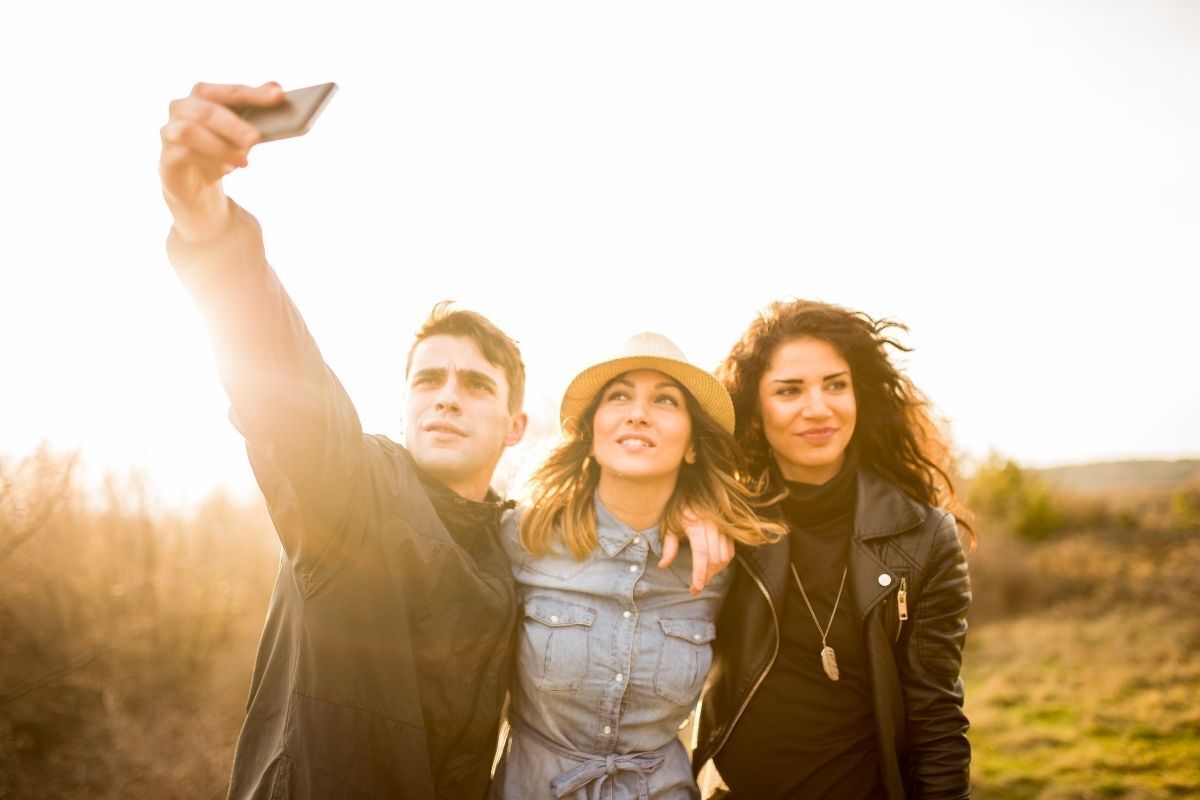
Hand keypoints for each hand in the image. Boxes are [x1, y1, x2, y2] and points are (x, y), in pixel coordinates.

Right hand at [159, 82, 282, 241]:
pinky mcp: (167, 156)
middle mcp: (182, 107)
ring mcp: (170, 131)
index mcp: (203, 95)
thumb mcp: (243, 132)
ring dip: (220, 146)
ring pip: (190, 131)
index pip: (229, 91)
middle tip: (256, 139)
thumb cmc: (221, 149)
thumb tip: (276, 88)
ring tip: (244, 161)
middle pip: (207, 110)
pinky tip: (224, 170)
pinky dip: (208, 161)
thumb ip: (257, 111)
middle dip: (234, 125)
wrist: (196, 184)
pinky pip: (184, 153)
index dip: (253, 93)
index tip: (278, 95)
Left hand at [659, 509, 734, 594]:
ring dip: (715, 572)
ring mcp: (723, 527)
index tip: (695, 588)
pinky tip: (713, 568)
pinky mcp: (729, 529)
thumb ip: (668, 546)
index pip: (701, 554)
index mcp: (696, 525)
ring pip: (725, 557)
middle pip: (714, 559)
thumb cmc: (678, 509)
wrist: (692, 492)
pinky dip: (724, 563)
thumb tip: (663, 566)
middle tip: (695, 588)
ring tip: (703, 579)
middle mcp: (713, 526)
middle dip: (706, 577)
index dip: (699, 573)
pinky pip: (731, 551)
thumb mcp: (669, 526)